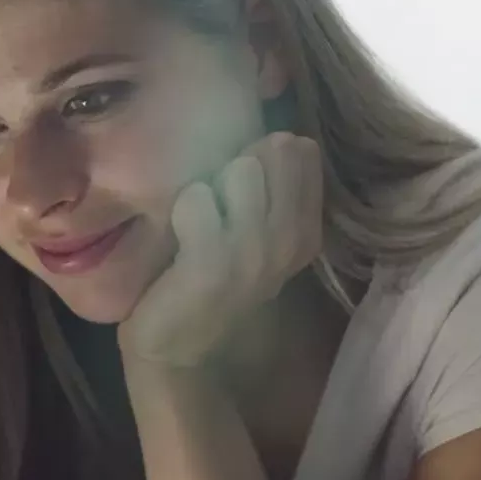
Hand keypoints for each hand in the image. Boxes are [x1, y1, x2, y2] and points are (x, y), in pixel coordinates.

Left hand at [118, 132, 323, 367]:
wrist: (175, 343)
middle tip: (217, 206)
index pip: (303, 155)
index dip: (264, 153)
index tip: (238, 188)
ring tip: (199, 221)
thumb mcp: (252, 231)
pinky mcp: (214, 265)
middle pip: (276, 154)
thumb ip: (271, 186)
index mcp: (305, 232)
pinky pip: (197, 199)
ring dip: (211, 185)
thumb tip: (284, 136)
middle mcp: (289, 242)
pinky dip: (183, 208)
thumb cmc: (208, 275)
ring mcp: (255, 255)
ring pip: (241, 171)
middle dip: (239, 162)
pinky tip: (181, 235)